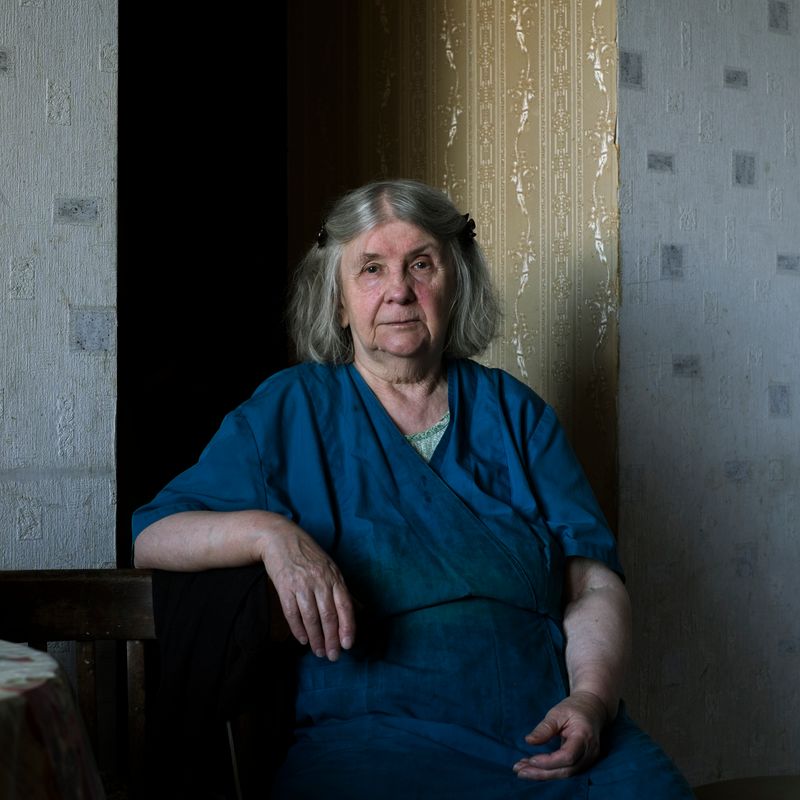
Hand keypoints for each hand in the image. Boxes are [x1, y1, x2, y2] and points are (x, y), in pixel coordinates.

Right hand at [259, 519, 355, 661]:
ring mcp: (301, 584)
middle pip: (328, 616)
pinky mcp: (284, 587)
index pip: (345, 606)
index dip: (348, 627)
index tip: (348, 645)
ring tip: (319, 652)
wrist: (280, 538)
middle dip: (332, 639)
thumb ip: (340, 589)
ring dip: (315, 638)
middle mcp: (320, 580)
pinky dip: (298, 629)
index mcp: (334, 576)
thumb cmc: (308, 554)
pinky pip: (292, 613)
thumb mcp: (330, 567)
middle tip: (333, 656)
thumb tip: (358, 610)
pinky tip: (302, 640)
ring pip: (311, 617)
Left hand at [513, 691, 607, 780]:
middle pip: (566, 770)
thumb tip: (529, 741)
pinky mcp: (583, 762)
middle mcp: (590, 752)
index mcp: (584, 736)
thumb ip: (545, 728)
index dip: (549, 761)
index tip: (531, 759)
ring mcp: (589, 759)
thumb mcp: (558, 712)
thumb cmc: (574, 708)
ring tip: (522, 770)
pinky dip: (549, 771)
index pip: (568, 756)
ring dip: (542, 774)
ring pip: (565, 773)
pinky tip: (533, 768)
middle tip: (519, 770)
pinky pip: (566, 770)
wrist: (593, 709)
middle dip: (542, 773)